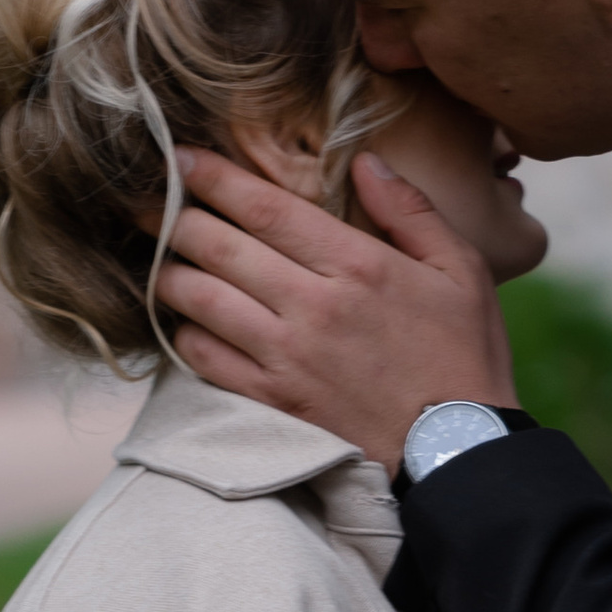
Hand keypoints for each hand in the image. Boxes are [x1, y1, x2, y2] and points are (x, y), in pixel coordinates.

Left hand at [152, 148, 515, 471]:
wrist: (457, 453)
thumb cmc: (465, 358)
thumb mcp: (462, 271)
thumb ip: (412, 211)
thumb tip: (366, 161)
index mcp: (357, 265)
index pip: (266, 207)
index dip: (214, 177)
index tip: (181, 158)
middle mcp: (313, 306)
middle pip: (218, 247)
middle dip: (173, 217)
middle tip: (147, 202)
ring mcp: (287, 357)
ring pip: (200, 299)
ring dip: (169, 273)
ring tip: (158, 258)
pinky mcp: (274, 402)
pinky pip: (206, 359)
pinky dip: (184, 335)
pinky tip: (182, 320)